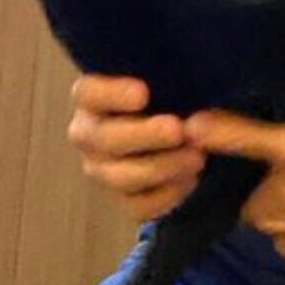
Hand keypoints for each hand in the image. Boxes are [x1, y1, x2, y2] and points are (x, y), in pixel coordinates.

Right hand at [67, 75, 205, 221]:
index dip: (110, 94)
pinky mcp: (125, 198)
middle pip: (101, 138)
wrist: (192, 129)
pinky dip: (165, 196)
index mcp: (96, 96)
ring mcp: (104, 169)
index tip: (143, 93)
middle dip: (142, 135)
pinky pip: (137, 206)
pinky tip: (191, 179)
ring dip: (160, 167)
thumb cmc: (179, 92)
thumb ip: (182, 83)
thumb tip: (192, 103)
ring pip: (118, 176)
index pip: (87, 92)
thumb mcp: (181, 79)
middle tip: (178, 129)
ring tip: (197, 156)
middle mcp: (91, 133)